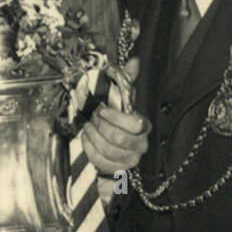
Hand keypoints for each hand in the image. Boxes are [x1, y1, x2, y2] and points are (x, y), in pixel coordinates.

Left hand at [81, 59, 148, 174]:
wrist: (112, 139)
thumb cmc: (117, 116)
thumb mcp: (121, 96)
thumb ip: (127, 79)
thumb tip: (134, 61)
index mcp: (144, 126)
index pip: (135, 125)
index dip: (116, 118)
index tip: (102, 110)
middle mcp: (141, 145)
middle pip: (119, 140)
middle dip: (101, 127)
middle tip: (92, 117)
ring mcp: (130, 160)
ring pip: (107, 151)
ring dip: (93, 137)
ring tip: (87, 126)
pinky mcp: (117, 170)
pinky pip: (100, 162)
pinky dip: (89, 149)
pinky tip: (86, 138)